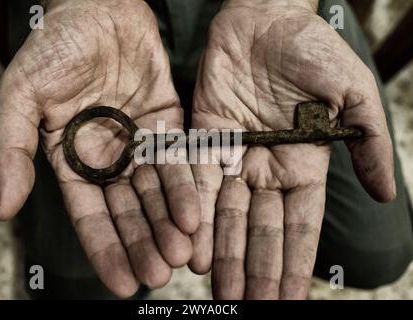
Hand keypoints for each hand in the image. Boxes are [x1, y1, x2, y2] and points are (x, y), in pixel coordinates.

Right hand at [0, 0, 199, 297]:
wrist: (98, 9)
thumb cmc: (56, 48)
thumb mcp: (22, 96)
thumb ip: (13, 150)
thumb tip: (3, 208)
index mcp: (74, 162)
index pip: (91, 216)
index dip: (105, 250)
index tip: (121, 283)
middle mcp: (111, 160)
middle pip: (130, 212)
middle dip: (144, 244)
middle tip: (159, 275)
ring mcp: (142, 144)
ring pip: (159, 194)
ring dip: (170, 224)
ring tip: (181, 254)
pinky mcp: (169, 126)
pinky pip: (180, 161)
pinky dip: (188, 188)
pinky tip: (196, 216)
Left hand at [189, 0, 394, 298]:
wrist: (263, 19)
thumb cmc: (311, 50)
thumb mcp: (350, 95)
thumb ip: (367, 143)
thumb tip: (388, 195)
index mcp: (302, 165)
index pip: (299, 226)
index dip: (294, 264)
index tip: (289, 302)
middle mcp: (266, 169)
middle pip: (261, 231)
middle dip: (255, 271)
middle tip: (248, 308)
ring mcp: (233, 156)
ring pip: (226, 215)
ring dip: (224, 254)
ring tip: (221, 293)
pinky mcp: (202, 139)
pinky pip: (197, 183)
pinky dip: (195, 216)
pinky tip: (194, 248)